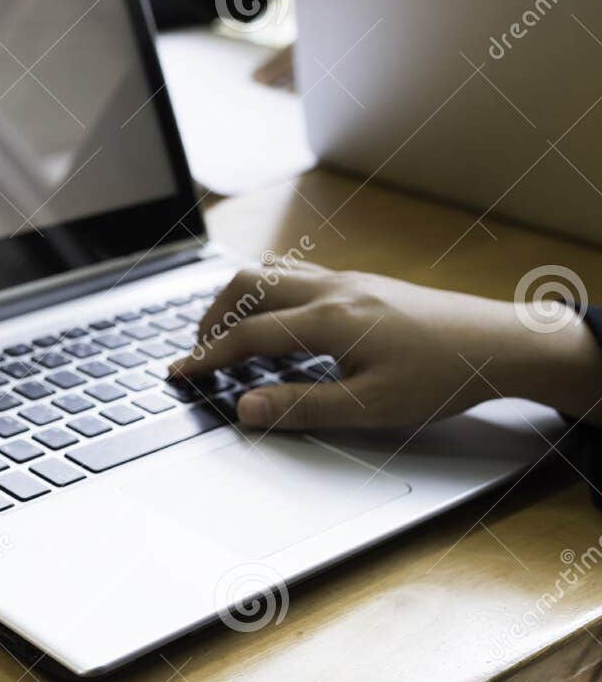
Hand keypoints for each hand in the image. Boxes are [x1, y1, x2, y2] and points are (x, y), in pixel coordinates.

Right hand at [169, 262, 601, 429]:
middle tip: (200, 351)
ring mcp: (348, 281)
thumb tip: (246, 409)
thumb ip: (302, 407)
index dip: (207, 356)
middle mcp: (333, 291)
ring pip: (272, 273)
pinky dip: (268, 292)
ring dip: (239, 299)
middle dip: (213, 317)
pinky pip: (298, 274)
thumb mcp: (371, 407)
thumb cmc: (443, 376)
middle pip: (249, 286)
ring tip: (228, 333)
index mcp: (330, 321)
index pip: (248, 335)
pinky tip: (278, 319)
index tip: (179, 372)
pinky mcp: (363, 283)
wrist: (503, 344)